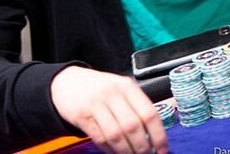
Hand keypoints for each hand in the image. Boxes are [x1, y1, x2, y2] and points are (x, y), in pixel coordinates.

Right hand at [51, 66, 167, 153]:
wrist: (66, 82)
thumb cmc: (99, 89)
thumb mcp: (120, 89)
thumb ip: (136, 107)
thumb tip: (154, 136)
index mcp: (127, 86)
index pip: (149, 113)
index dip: (158, 135)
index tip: (163, 149)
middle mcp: (113, 93)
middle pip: (133, 126)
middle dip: (143, 147)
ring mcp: (96, 104)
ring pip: (117, 135)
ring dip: (127, 151)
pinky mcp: (82, 115)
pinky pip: (100, 138)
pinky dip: (110, 150)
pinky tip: (114, 152)